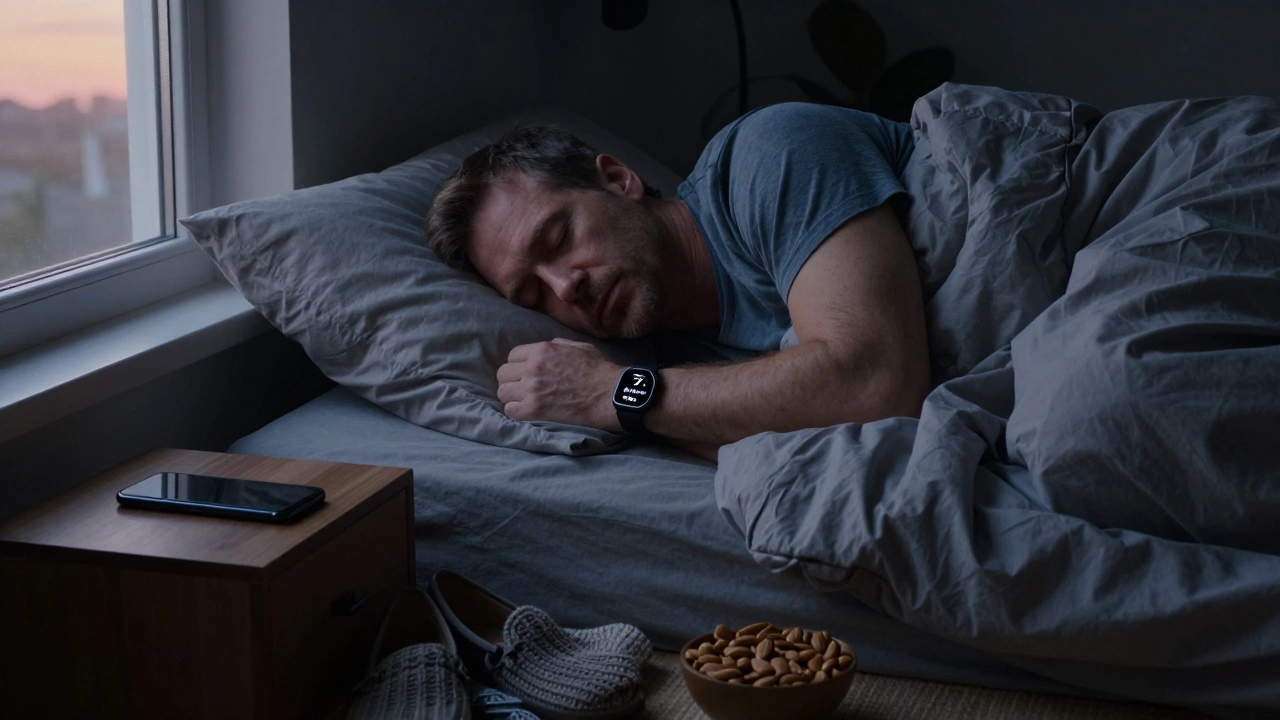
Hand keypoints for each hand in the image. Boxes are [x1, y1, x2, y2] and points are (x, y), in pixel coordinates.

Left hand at [497, 339, 623, 430]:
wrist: (610, 394)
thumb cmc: (600, 370)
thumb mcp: (579, 347)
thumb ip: (558, 345)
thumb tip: (548, 347)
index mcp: (542, 350)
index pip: (512, 355)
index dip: (518, 364)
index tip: (525, 372)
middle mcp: (532, 368)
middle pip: (503, 374)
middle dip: (512, 380)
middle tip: (523, 387)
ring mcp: (531, 389)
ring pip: (502, 392)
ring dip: (512, 396)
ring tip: (524, 400)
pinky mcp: (534, 410)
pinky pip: (510, 410)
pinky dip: (516, 411)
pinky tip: (527, 411)